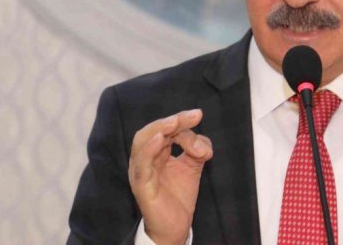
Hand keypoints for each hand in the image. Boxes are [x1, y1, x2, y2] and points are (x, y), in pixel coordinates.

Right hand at [128, 109, 212, 244]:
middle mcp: (144, 159)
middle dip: (172, 121)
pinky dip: (149, 150)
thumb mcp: (192, 166)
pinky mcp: (142, 187)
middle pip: (151, 131)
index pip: (164, 129)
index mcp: (155, 152)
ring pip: (142, 144)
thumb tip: (202, 143)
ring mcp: (141, 172)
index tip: (198, 114)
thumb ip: (198, 149)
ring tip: (175, 123)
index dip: (180, 120)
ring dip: (160, 130)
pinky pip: (142, 166)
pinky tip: (160, 140)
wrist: (175, 227)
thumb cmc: (179, 196)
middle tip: (191, 116)